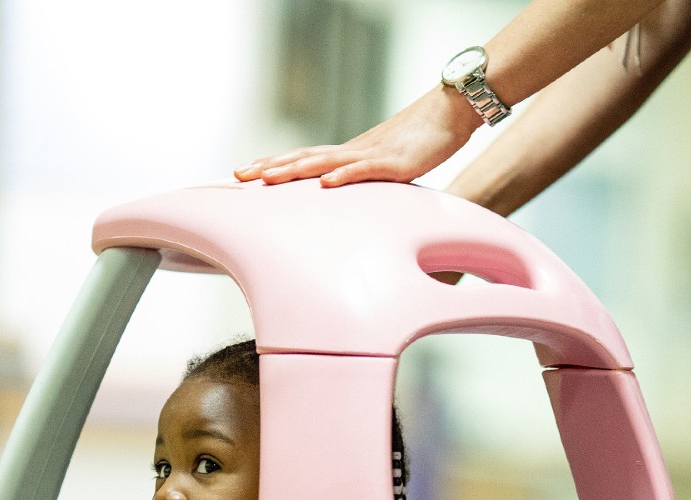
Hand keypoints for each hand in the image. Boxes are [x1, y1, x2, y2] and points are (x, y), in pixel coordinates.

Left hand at [235, 87, 480, 188]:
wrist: (451, 113)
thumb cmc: (423, 140)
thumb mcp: (389, 166)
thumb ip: (368, 179)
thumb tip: (351, 195)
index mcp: (350, 153)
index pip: (304, 157)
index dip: (274, 164)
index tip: (245, 172)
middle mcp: (353, 151)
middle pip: (304, 158)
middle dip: (270, 168)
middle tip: (239, 176)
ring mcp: (372, 155)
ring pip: (326, 162)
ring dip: (295, 170)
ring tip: (269, 179)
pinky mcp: (395, 163)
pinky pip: (365, 170)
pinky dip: (344, 176)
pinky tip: (325, 183)